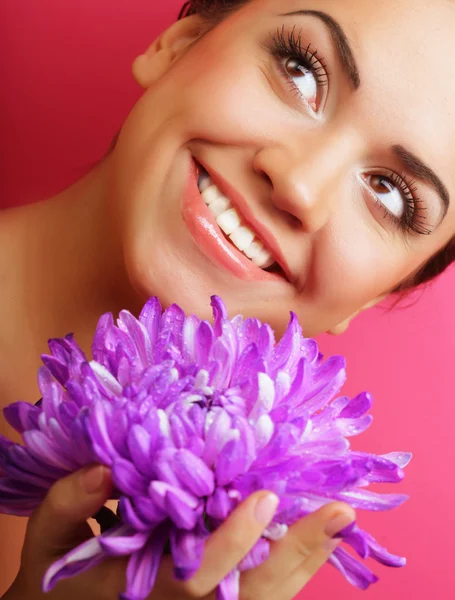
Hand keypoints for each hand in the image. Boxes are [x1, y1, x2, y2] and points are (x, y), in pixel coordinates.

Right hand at [3, 466, 354, 599]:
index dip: (231, 542)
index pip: (190, 577)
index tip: (265, 497)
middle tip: (336, 512)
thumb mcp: (46, 549)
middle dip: (293, 557)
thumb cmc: (58, 586)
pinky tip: (318, 537)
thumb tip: (105, 468)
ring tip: (340, 519)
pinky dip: (292, 569)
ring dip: (305, 563)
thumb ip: (65, 507)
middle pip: (245, 597)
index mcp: (134, 595)